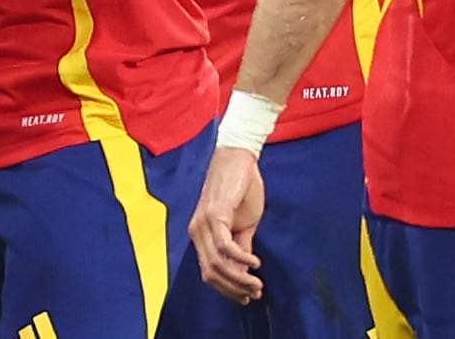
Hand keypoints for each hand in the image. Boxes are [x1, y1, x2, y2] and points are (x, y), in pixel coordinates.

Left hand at [187, 147, 265, 303]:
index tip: (247, 297)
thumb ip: (241, 247)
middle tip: (255, 294)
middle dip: (234, 289)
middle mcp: (197, 231)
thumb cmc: (241, 188)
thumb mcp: (244, 224)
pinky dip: (241, 260)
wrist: (239, 158)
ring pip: (217, 264)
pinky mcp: (215, 214)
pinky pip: (225, 247)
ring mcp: (203, 223)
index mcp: (201, 235)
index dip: (228, 290)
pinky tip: (255, 263)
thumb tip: (244, 272)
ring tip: (258, 283)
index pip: (209, 273)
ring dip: (240, 279)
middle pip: (211, 274)